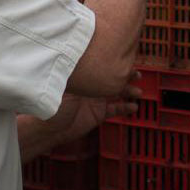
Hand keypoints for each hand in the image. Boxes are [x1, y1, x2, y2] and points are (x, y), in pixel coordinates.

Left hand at [18, 72, 142, 161]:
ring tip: (138, 92)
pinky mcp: (100, 113)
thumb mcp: (64, 88)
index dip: (113, 63)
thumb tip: (82, 61)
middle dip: (125, 76)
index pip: (102, 67)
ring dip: (128, 91)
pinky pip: (115, 109)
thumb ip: (76, 77)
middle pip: (113, 78)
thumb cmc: (53, 106)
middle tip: (136, 74)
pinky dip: (125, 108)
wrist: (51, 129)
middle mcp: (93, 87)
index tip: (125, 59)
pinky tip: (133, 107)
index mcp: (86, 79)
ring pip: (117, 93)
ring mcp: (97, 100)